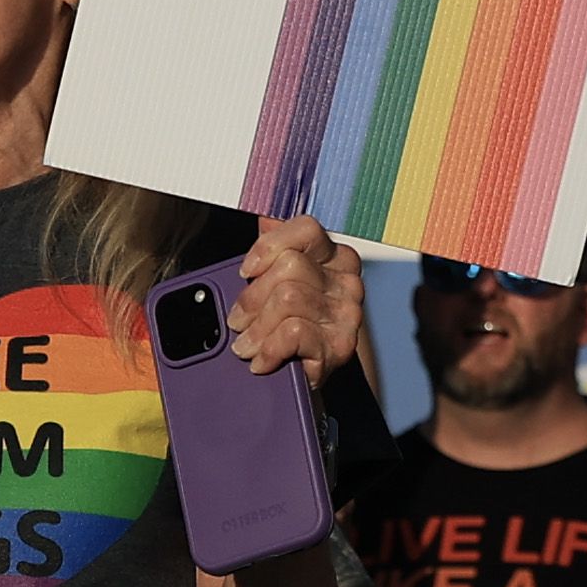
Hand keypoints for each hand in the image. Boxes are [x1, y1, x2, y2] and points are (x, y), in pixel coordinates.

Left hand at [222, 215, 359, 378]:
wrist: (310, 374)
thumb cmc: (291, 325)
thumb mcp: (279, 282)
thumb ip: (275, 247)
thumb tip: (264, 211)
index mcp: (334, 257)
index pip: (306, 228)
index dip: (268, 246)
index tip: (247, 270)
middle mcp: (346, 281)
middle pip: (289, 266)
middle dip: (253, 296)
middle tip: (238, 319)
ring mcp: (347, 313)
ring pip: (288, 298)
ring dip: (256, 327)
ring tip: (245, 344)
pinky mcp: (341, 345)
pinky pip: (294, 332)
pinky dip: (269, 348)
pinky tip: (262, 359)